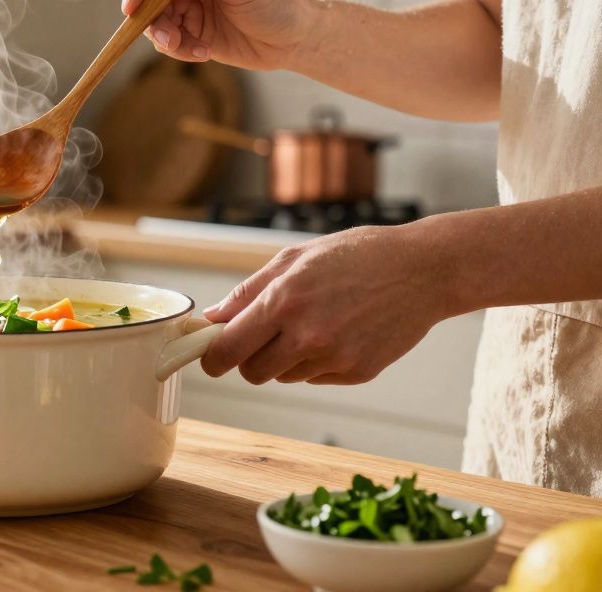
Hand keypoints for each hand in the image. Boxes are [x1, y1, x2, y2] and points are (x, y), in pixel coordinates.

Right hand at [122, 0, 320, 70]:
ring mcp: (187, 3)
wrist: (295, 39)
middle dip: (151, 19)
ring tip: (192, 49)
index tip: (132, 8)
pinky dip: (180, 50)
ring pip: (153, 21)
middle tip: (169, 40)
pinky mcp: (190, 30)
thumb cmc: (277, 3)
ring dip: (166, 38)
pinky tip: (204, 53)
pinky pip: (168, 41)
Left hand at [198, 225, 452, 384]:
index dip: (212, 358)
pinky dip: (317, 362)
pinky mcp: (357, 373)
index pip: (228, 350)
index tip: (210, 356)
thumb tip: (214, 318)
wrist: (423, 270)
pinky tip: (339, 332)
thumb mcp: (294, 258)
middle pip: (252, 373)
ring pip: (284, 376)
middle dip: (249, 358)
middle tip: (264, 336)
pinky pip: (315, 377)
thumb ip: (248, 292)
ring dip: (286, 358)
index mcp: (283, 301)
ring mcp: (334, 357)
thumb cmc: (357, 255)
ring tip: (313, 323)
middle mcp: (306, 335)